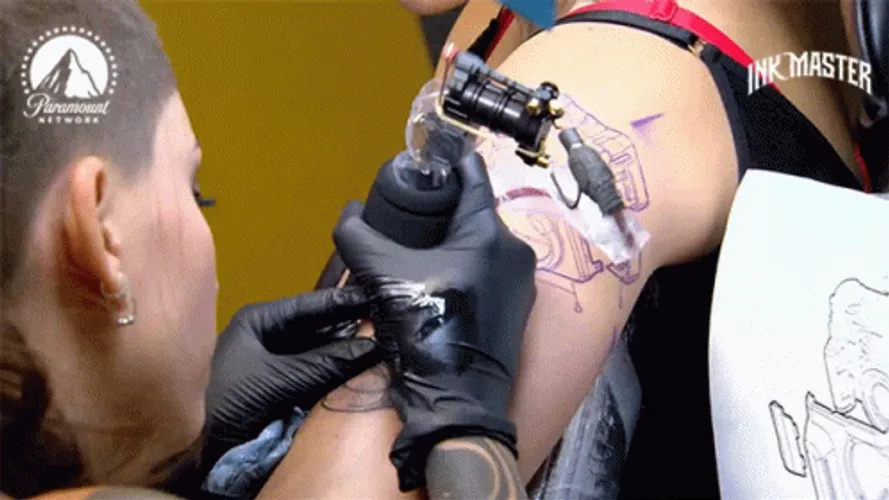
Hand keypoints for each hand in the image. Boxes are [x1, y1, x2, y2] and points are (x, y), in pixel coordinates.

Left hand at [202, 287, 383, 468]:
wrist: (200, 450)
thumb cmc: (224, 406)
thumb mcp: (279, 380)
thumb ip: (325, 362)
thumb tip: (369, 346)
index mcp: (256, 322)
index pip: (309, 304)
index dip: (343, 302)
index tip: (375, 296)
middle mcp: (265, 337)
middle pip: (317, 327)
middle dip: (348, 328)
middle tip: (384, 321)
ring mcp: (272, 362)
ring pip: (318, 350)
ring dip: (344, 350)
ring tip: (378, 341)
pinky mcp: (279, 386)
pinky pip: (313, 372)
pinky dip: (334, 370)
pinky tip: (357, 368)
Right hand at [333, 153, 536, 489]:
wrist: (458, 401)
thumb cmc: (427, 334)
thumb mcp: (383, 277)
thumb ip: (358, 237)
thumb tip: (347, 213)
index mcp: (489, 233)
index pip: (472, 174)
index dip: (448, 159)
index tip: (429, 154)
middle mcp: (516, 251)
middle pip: (476, 211)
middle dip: (444, 207)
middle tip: (412, 207)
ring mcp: (523, 282)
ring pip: (484, 243)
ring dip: (454, 240)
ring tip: (420, 245)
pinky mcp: (519, 308)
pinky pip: (491, 271)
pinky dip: (467, 266)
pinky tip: (439, 278)